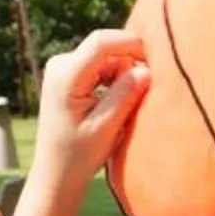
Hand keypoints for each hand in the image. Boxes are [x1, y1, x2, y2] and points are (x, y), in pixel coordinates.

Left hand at [34, 29, 152, 182]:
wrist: (56, 173)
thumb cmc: (78, 157)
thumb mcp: (105, 128)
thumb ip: (125, 95)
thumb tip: (147, 69)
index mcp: (65, 76)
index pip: (101, 42)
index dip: (132, 43)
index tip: (158, 56)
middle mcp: (60, 65)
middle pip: (106, 48)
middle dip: (130, 64)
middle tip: (142, 94)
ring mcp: (63, 68)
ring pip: (107, 57)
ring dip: (123, 75)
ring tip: (125, 106)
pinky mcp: (69, 75)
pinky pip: (101, 66)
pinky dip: (115, 80)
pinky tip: (115, 104)